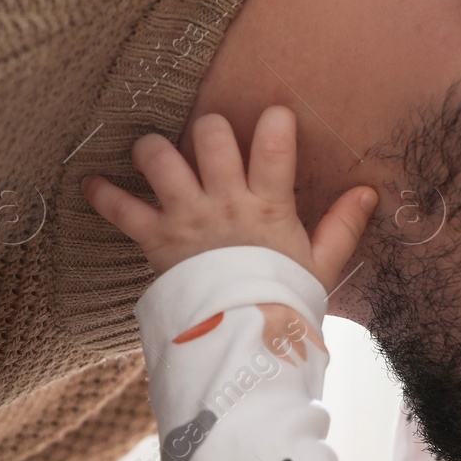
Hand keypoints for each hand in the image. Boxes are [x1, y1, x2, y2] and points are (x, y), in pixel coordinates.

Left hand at [83, 105, 377, 287]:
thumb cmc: (284, 303)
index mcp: (268, 206)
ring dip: (153, 149)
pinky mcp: (155, 239)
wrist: (243, 345)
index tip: (275, 115)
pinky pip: (120, 208)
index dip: (275, 123)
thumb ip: (342, 225)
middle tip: (209, 139)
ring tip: (153, 153)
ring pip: (160, 158)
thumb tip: (368, 191)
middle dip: (210, 128)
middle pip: (211, 136)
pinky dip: (102, 194)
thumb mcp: (321, 265)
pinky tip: (92, 183)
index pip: (274, 147)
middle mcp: (224, 202)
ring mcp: (186, 218)